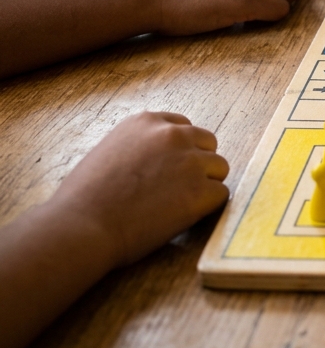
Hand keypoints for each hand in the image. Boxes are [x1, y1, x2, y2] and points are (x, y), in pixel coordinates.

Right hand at [50, 112, 229, 268]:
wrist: (81, 226)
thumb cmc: (84, 199)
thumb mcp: (109, 151)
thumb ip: (139, 146)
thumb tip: (156, 158)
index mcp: (146, 121)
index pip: (184, 127)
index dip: (181, 150)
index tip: (171, 169)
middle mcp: (173, 135)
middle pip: (208, 144)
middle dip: (198, 164)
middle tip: (177, 189)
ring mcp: (190, 161)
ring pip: (219, 168)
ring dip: (206, 185)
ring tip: (177, 205)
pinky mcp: (201, 191)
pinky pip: (221, 194)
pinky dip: (208, 207)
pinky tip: (183, 217)